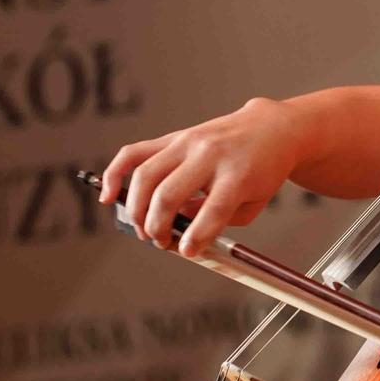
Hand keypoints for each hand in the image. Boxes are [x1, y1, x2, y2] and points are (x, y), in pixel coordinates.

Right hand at [98, 97, 304, 255]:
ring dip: (137, 210)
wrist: (270, 128)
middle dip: (158, 227)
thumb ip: (219, 220)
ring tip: (146, 229)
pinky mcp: (174, 137)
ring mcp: (187, 143)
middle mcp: (209, 155)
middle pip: (169, 194)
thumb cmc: (263, 169)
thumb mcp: (254, 202)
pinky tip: (108, 196)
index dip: (196, 237)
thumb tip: (179, 232)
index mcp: (238, 173)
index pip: (213, 209)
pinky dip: (115, 174)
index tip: (186, 252)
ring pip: (145, 176)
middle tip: (161, 242)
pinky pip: (134, 153)